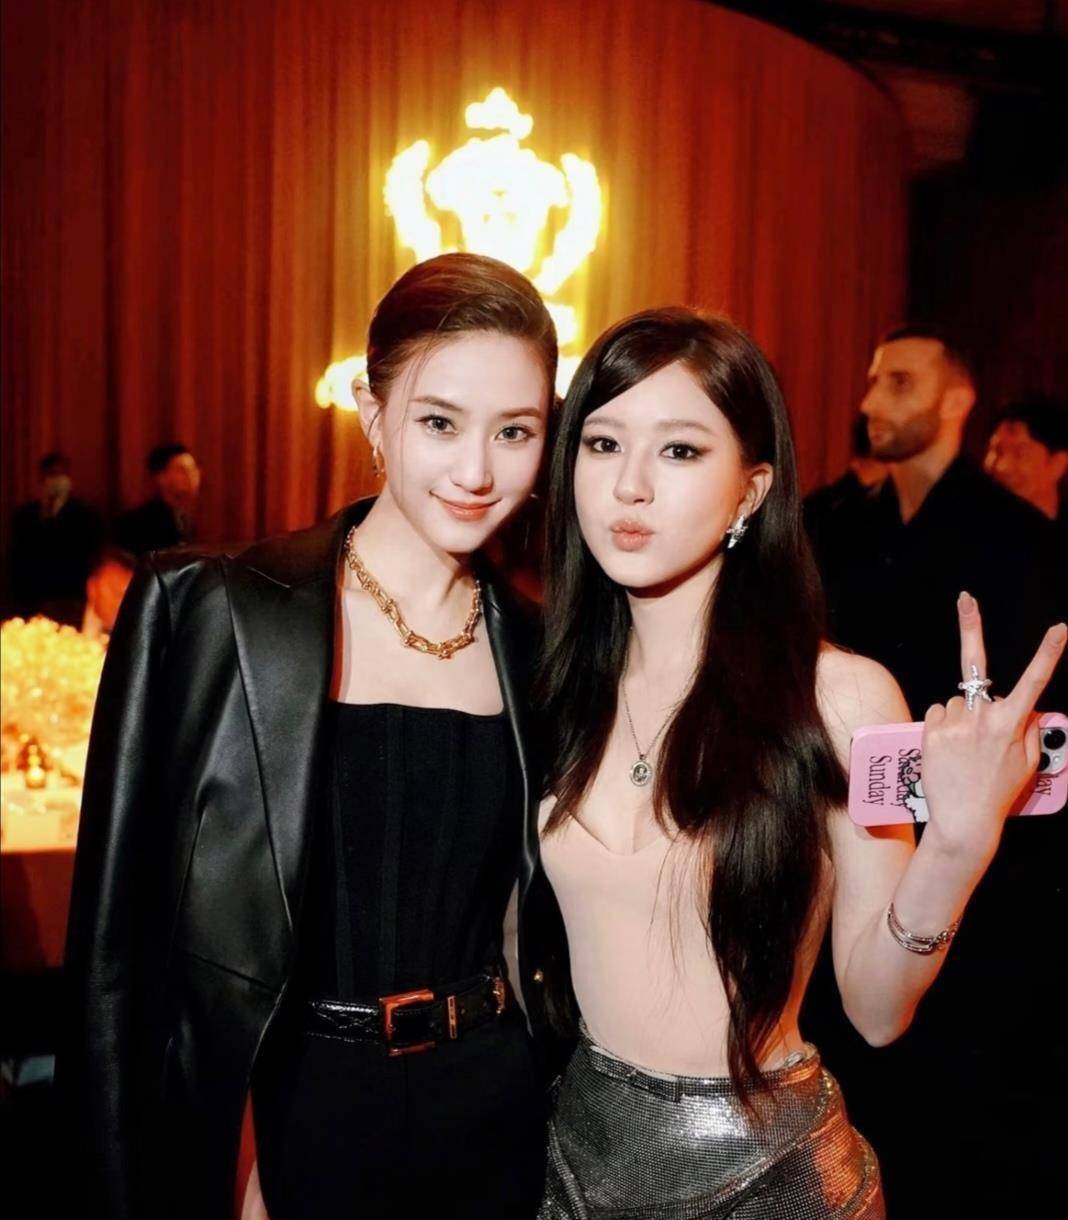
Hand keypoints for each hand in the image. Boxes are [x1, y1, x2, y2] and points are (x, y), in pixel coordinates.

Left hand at [919, 591, 1065, 862]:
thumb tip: (1025, 705)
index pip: (1035, 681)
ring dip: (962, 715)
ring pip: (957, 701)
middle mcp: (983, 717)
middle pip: (978, 676)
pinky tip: (950, 748)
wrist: (964, 821)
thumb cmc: (999, 792)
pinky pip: (939, 713)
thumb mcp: (1028, 762)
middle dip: (971, 628)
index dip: (1048, 653)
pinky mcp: (932, 731)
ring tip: (965, 748)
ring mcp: (956, 723)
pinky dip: (944, 724)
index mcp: (1012, 723)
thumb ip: (1028, 728)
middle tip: (966, 597)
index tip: (1059, 629)